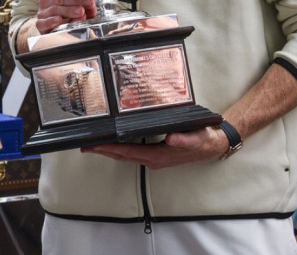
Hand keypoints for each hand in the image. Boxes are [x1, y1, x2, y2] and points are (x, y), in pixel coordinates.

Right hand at [33, 0, 97, 34]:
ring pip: (54, 9)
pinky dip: (52, 20)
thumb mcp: (81, 4)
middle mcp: (46, 0)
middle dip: (75, 0)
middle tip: (88, 2)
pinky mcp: (40, 24)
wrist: (61, 31)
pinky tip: (59, 19)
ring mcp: (42, 12)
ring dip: (69, 10)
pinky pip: (44, 22)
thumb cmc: (71, 14)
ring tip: (81, 12)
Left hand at [82, 124, 229, 168]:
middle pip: (121, 155)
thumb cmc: (203, 140)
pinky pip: (131, 151)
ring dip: (108, 150)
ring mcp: (152, 157)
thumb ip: (184, 139)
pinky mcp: (154, 153)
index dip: (110, 149)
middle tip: (84, 145)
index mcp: (158, 156)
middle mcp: (152, 159)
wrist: (213, 145)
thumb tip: (170, 139)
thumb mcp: (196, 138)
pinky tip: (112, 142)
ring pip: (125, 155)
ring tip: (92, 144)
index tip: (94, 146)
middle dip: (102, 150)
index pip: (127, 152)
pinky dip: (118, 147)